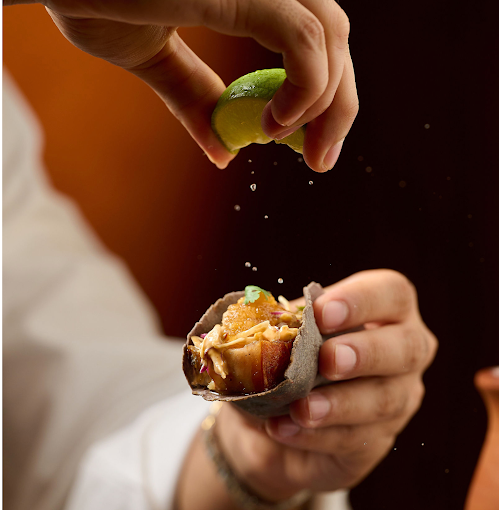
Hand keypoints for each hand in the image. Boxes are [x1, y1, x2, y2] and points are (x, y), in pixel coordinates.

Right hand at [13, 0, 357, 171]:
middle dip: (337, 107)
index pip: (316, 37)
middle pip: (336, 38)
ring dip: (326, 105)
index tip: (313, 144)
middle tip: (320, 160)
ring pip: (330, 37)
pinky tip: (273, 124)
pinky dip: (304, 88)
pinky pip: (300, 38)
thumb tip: (225, 152)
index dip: (327, 93)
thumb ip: (193, 95)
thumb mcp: (150, 53)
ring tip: (291, 144)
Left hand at [212, 270, 436, 502]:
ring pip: (386, 400)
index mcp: (383, 311)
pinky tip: (284, 429)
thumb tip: (264, 318)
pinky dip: (316, 435)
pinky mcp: (377, 440)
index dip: (362, 300)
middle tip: (329, 359)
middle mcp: (402, 351)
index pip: (392, 293)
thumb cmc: (285, 357)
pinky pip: (356, 440)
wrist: (269, 415)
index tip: (322, 312)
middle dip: (366, 352)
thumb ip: (279, 324)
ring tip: (301, 408)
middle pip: (407, 348)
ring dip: (340, 404)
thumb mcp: (279, 335)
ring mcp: (397, 398)